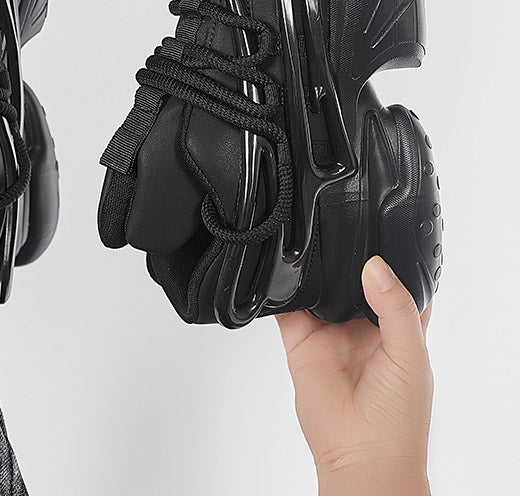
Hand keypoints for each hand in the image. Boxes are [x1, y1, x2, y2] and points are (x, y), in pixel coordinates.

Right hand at [276, 256, 432, 495]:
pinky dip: (283, 291)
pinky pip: (288, 308)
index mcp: (398, 324)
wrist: (360, 457)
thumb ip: (396, 308)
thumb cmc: (399, 421)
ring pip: (320, 289)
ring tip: (313, 255)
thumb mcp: (411, 355)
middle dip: (345, 260)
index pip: (394, 280)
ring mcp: (330, 332)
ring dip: (315, 273)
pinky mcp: (300, 341)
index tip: (377, 236)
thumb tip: (376, 267)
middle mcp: (363, 325)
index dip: (387, 259)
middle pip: (351, 278)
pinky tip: (286, 278)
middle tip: (341, 238)